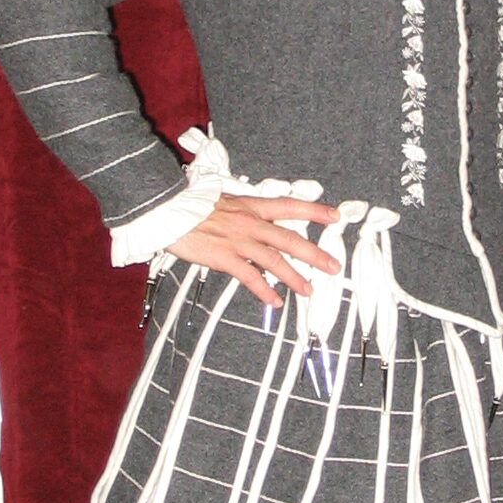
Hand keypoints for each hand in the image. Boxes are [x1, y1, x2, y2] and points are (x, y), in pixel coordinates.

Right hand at [167, 194, 339, 308]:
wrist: (168, 207)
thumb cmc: (190, 205)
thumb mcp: (223, 200)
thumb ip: (241, 212)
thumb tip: (254, 220)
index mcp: (250, 206)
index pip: (289, 206)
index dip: (314, 210)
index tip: (334, 215)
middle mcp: (250, 222)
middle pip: (290, 238)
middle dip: (314, 253)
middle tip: (333, 265)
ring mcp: (238, 240)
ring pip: (275, 260)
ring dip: (294, 277)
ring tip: (308, 290)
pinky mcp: (224, 256)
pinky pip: (250, 276)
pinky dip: (264, 291)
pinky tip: (274, 301)